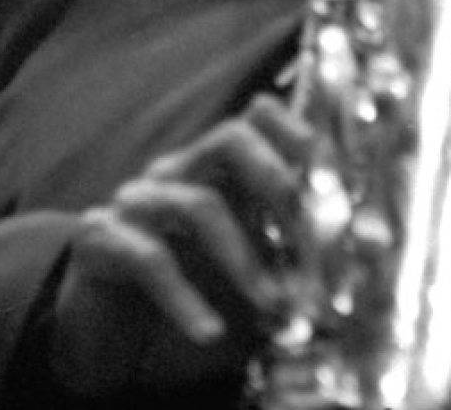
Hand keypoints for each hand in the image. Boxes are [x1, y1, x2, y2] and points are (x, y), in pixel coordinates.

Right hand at [47, 94, 309, 397]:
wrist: (100, 330)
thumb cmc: (186, 291)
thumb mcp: (244, 268)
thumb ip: (286, 258)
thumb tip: (350, 268)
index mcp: (216, 169)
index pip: (256, 118)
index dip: (295, 130)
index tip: (330, 170)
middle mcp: (178, 171)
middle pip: (231, 139)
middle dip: (277, 181)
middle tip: (309, 237)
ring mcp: (137, 201)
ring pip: (199, 204)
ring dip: (245, 259)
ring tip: (275, 306)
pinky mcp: (100, 240)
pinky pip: (150, 259)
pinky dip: (185, 299)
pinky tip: (210, 331)